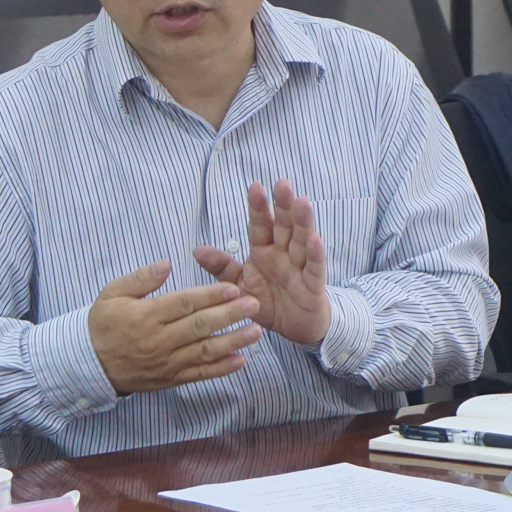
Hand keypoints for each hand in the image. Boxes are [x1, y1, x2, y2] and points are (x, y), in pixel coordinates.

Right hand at [87, 260, 261, 394]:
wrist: (90, 364)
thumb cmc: (103, 324)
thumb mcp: (112, 293)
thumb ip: (141, 278)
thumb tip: (166, 263)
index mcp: (146, 316)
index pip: (184, 303)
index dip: (210, 295)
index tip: (233, 287)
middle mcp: (158, 340)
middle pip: (199, 326)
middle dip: (229, 315)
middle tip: (254, 305)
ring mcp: (166, 362)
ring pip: (204, 351)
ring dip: (233, 341)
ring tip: (256, 332)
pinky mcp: (170, 379)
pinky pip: (199, 375)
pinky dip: (221, 369)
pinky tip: (241, 360)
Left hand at [193, 181, 330, 347]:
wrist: (294, 328)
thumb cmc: (267, 301)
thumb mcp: (239, 285)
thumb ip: (222, 267)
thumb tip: (196, 249)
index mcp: (263, 250)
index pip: (260, 225)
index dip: (258, 207)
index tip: (255, 186)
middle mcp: (283, 253)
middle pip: (283, 226)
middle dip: (282, 205)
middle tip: (282, 183)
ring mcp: (299, 267)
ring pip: (301, 241)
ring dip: (303, 222)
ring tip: (303, 202)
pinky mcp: (314, 285)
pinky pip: (314, 268)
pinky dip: (315, 254)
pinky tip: (316, 238)